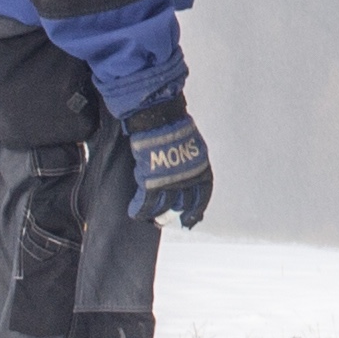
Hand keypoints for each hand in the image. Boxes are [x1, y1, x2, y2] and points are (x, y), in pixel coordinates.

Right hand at [119, 96, 213, 228]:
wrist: (159, 117)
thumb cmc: (173, 125)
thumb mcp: (190, 144)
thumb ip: (189, 161)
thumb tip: (184, 171)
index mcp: (201, 167)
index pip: (202, 196)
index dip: (196, 210)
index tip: (191, 220)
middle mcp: (188, 177)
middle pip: (183, 204)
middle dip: (174, 214)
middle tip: (167, 220)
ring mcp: (170, 181)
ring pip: (164, 207)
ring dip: (157, 215)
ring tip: (152, 219)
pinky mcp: (151, 182)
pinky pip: (146, 203)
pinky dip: (140, 210)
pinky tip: (136, 212)